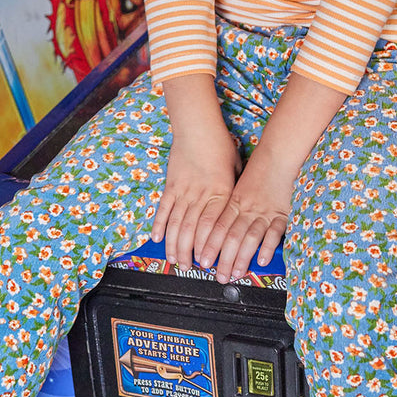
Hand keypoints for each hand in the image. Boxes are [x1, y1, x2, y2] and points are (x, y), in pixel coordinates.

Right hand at [151, 124, 239, 269]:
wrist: (198, 128)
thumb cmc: (221, 147)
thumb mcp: (237, 170)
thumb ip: (235, 191)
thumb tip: (239, 210)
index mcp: (221, 193)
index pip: (213, 226)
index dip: (207, 247)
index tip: (205, 263)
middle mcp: (201, 196)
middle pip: (192, 230)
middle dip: (189, 253)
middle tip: (188, 268)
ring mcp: (184, 191)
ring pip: (176, 224)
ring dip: (173, 245)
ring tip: (173, 260)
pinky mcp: (171, 185)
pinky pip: (164, 209)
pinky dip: (159, 225)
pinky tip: (157, 239)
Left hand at [198, 148, 294, 282]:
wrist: (277, 157)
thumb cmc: (257, 172)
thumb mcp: (237, 187)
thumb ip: (228, 206)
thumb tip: (214, 227)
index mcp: (234, 202)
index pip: (218, 227)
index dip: (210, 246)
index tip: (203, 261)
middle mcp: (247, 208)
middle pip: (232, 236)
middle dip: (223, 258)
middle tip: (218, 275)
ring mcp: (264, 212)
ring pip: (250, 237)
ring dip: (242, 258)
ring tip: (235, 273)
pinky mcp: (282, 214)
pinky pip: (274, 232)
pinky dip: (267, 246)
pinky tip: (261, 260)